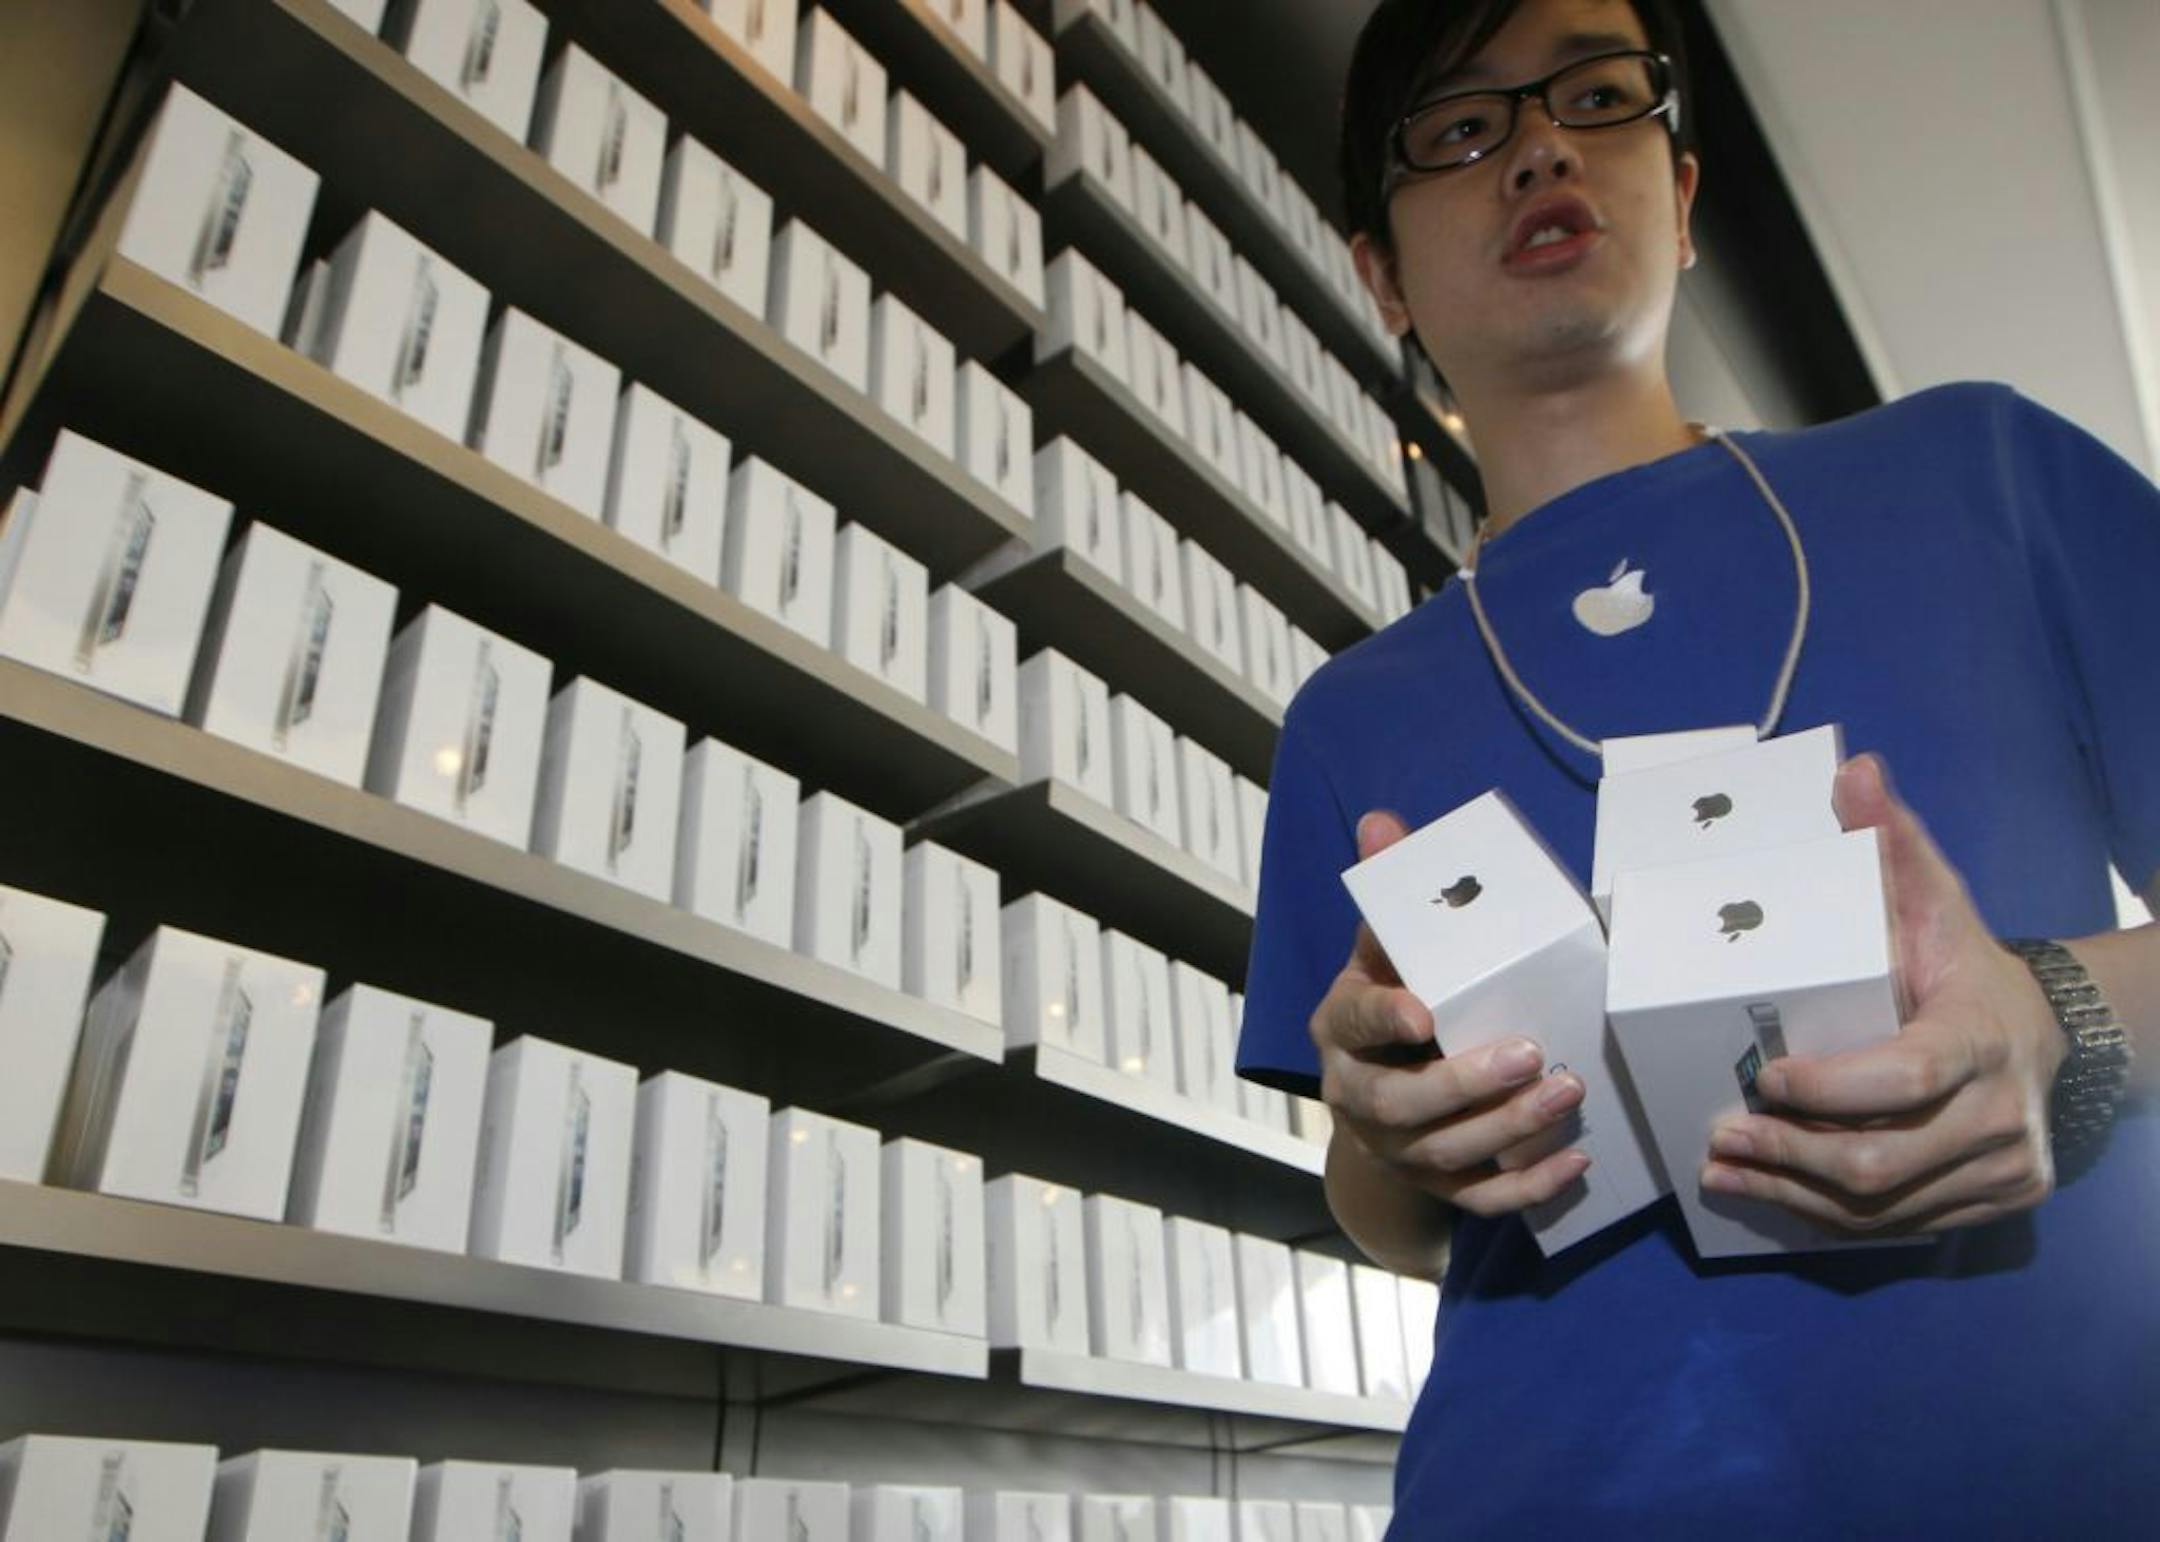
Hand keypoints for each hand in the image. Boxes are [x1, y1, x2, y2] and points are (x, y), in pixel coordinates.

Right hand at [1313, 809, 1593, 1218]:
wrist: (1375, 1097)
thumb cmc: (1392, 1001)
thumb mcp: (1382, 950)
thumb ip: (1391, 892)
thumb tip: (1382, 822)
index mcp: (1339, 1030)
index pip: (1353, 1025)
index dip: (1384, 1021)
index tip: (1424, 1013)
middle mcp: (1356, 1096)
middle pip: (1400, 1104)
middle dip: (1465, 1083)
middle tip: (1532, 1053)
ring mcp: (1393, 1148)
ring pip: (1444, 1152)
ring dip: (1510, 1126)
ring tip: (1570, 1091)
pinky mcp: (1432, 1184)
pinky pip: (1478, 1197)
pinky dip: (1526, 1187)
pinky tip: (1576, 1162)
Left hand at [1700, 754, 2065, 1233]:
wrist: (2044, 1035)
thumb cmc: (1963, 965)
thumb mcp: (1935, 899)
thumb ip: (1892, 843)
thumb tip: (1854, 770)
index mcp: (1983, 1038)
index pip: (1907, 1076)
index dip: (1833, 1089)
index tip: (1767, 1079)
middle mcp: (2000, 1116)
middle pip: (1884, 1160)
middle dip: (1791, 1153)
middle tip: (1722, 1135)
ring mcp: (1999, 1171)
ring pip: (1883, 1206)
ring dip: (1793, 1193)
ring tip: (1725, 1168)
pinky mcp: (1989, 1207)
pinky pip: (1898, 1228)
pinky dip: (1825, 1218)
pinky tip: (1768, 1196)